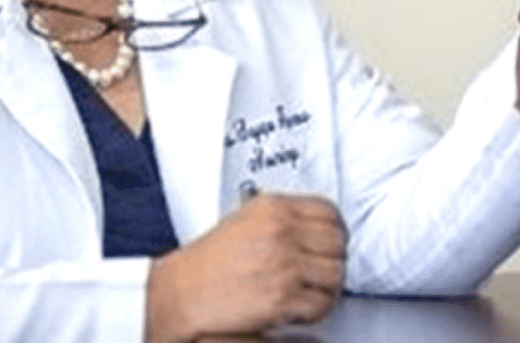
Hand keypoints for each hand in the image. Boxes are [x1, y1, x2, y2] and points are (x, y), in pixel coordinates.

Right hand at [145, 194, 346, 342]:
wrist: (181, 292)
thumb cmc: (207, 262)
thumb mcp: (245, 220)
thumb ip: (281, 217)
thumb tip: (314, 226)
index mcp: (272, 207)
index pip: (329, 211)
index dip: (336, 230)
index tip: (331, 243)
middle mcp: (280, 230)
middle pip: (338, 243)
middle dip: (333, 260)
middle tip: (321, 272)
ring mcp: (283, 262)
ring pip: (335, 275)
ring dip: (327, 288)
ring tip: (309, 292)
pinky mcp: (283, 296)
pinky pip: (322, 304)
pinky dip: (316, 311)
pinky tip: (298, 309)